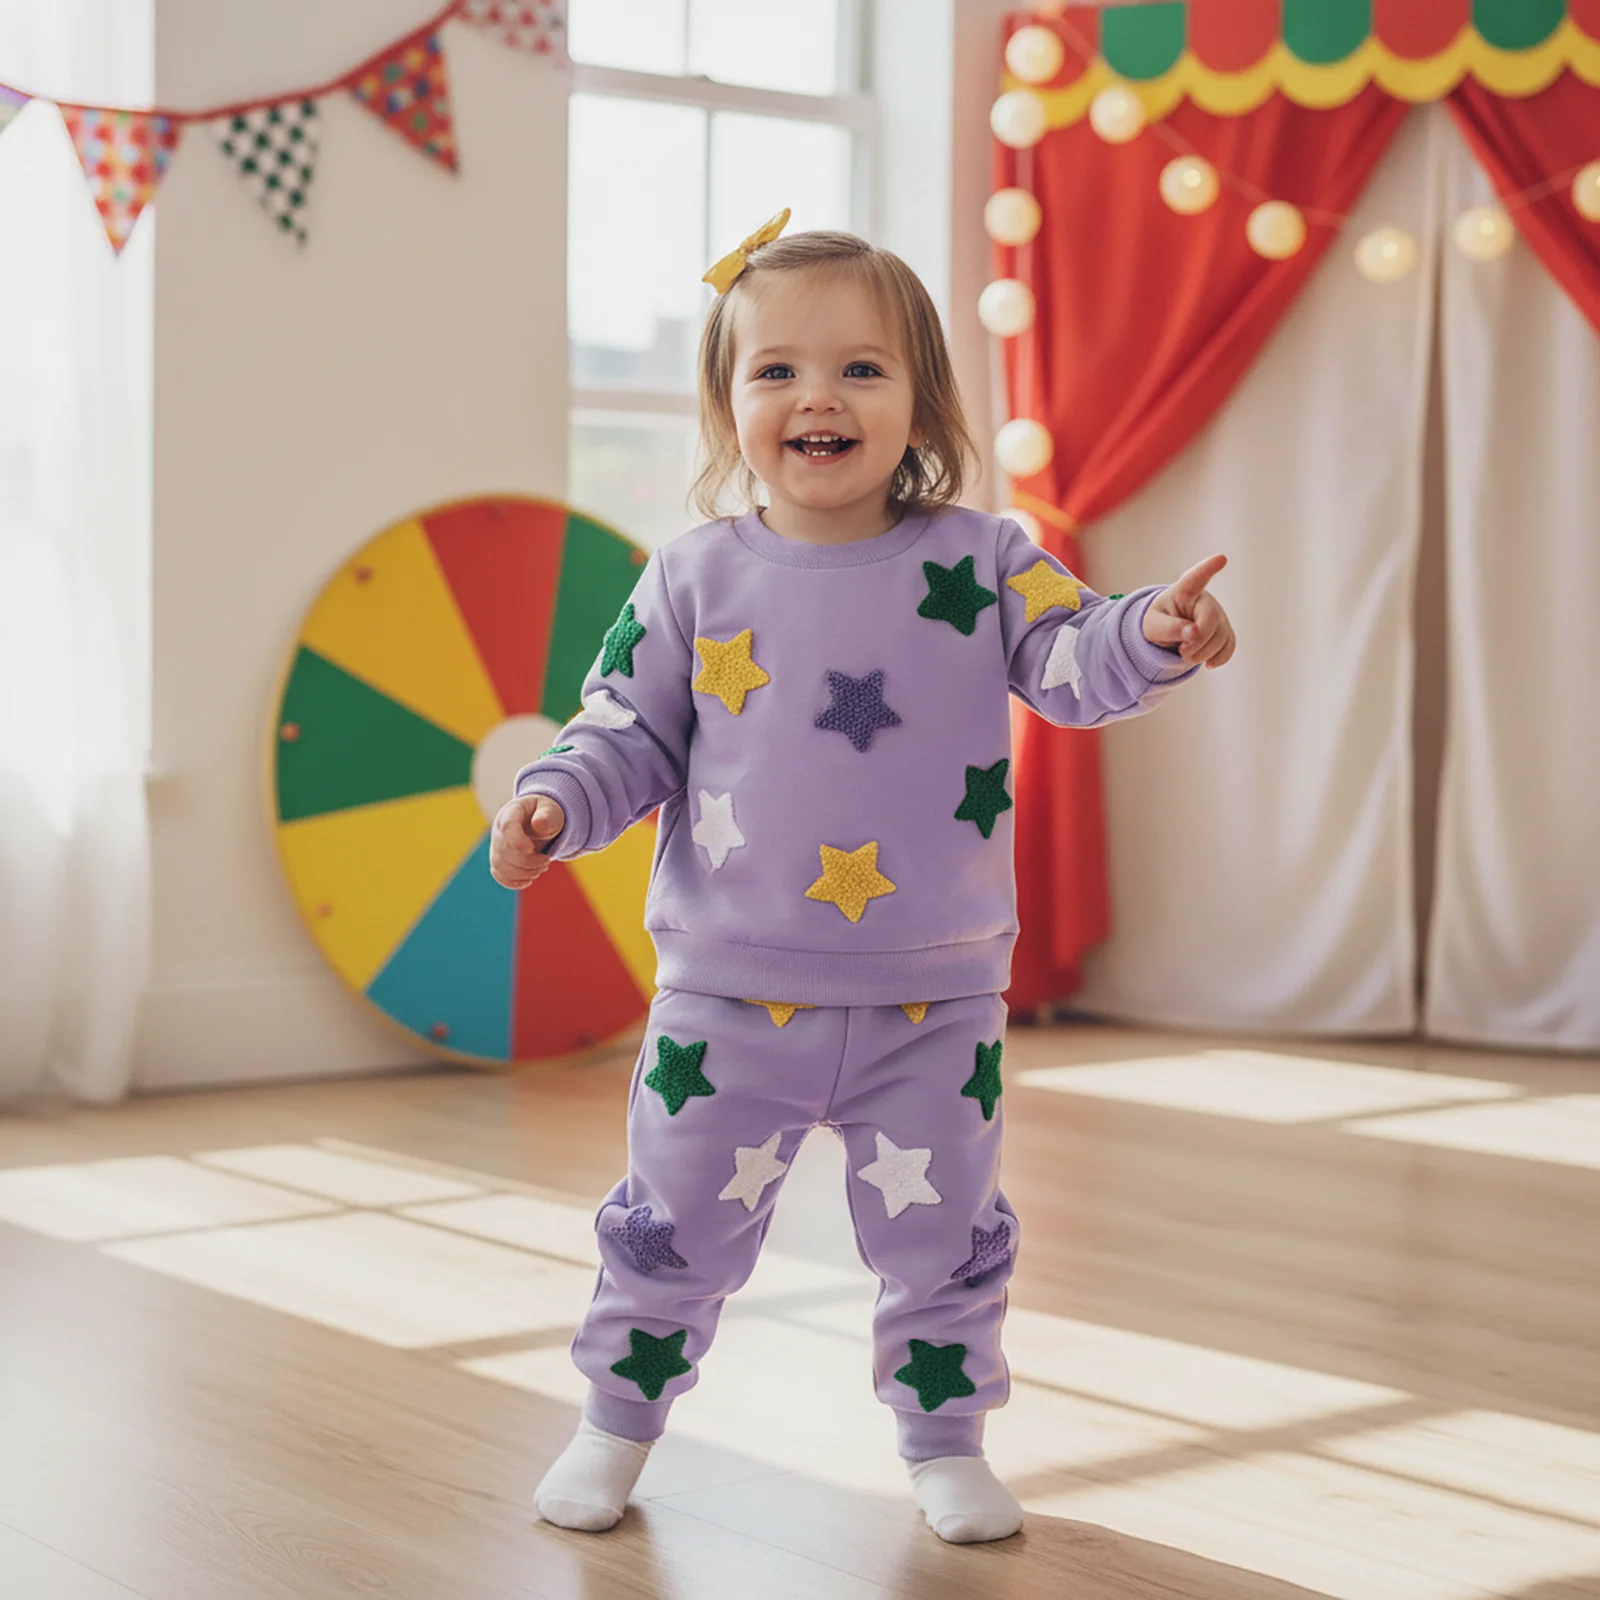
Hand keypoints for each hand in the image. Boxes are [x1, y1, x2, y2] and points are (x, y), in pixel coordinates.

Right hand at [489, 795, 564, 888]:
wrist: (539, 821)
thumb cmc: (546, 814)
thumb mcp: (552, 811)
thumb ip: (548, 816)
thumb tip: (539, 824)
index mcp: (511, 813)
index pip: (507, 827)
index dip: (518, 842)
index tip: (533, 849)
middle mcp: (499, 830)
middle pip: (505, 852)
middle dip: (529, 861)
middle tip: (546, 860)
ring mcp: (497, 847)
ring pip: (501, 867)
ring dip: (524, 873)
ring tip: (541, 867)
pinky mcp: (499, 861)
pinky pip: (500, 876)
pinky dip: (516, 882)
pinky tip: (531, 877)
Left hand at [1142, 553, 1235, 668]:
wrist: (1167, 634)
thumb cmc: (1158, 622)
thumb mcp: (1153, 626)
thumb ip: (1169, 628)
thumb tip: (1193, 633)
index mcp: (1184, 591)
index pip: (1196, 578)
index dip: (1208, 568)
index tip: (1221, 558)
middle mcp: (1205, 600)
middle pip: (1211, 619)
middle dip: (1197, 641)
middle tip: (1182, 651)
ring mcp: (1218, 615)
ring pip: (1221, 637)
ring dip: (1204, 653)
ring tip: (1187, 655)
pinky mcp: (1225, 631)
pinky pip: (1230, 646)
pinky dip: (1219, 658)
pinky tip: (1208, 664)